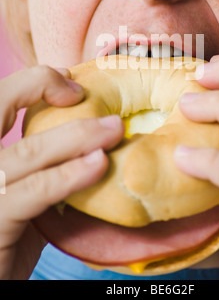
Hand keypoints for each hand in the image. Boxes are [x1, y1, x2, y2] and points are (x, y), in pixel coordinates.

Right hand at [0, 65, 123, 279]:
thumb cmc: (9, 230)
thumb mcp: (23, 187)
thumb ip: (44, 161)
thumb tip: (89, 133)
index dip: (31, 81)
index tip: (69, 85)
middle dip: (40, 86)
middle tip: (82, 92)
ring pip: (30, 149)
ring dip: (78, 135)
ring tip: (113, 130)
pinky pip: (37, 190)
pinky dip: (70, 174)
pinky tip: (98, 165)